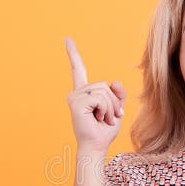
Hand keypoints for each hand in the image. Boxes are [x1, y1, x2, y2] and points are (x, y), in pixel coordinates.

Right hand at [65, 36, 126, 152]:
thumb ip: (117, 94)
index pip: (78, 69)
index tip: (67, 39)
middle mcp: (76, 93)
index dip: (73, 54)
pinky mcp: (76, 104)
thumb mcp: (116, 108)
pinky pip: (100, 98)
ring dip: (110, 107)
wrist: (97, 146)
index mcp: (83, 92)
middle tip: (109, 117)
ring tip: (103, 119)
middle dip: (113, 102)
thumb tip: (115, 82)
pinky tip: (99, 119)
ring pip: (104, 91)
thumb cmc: (104, 130)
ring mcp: (74, 98)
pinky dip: (106, 110)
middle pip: (104, 85)